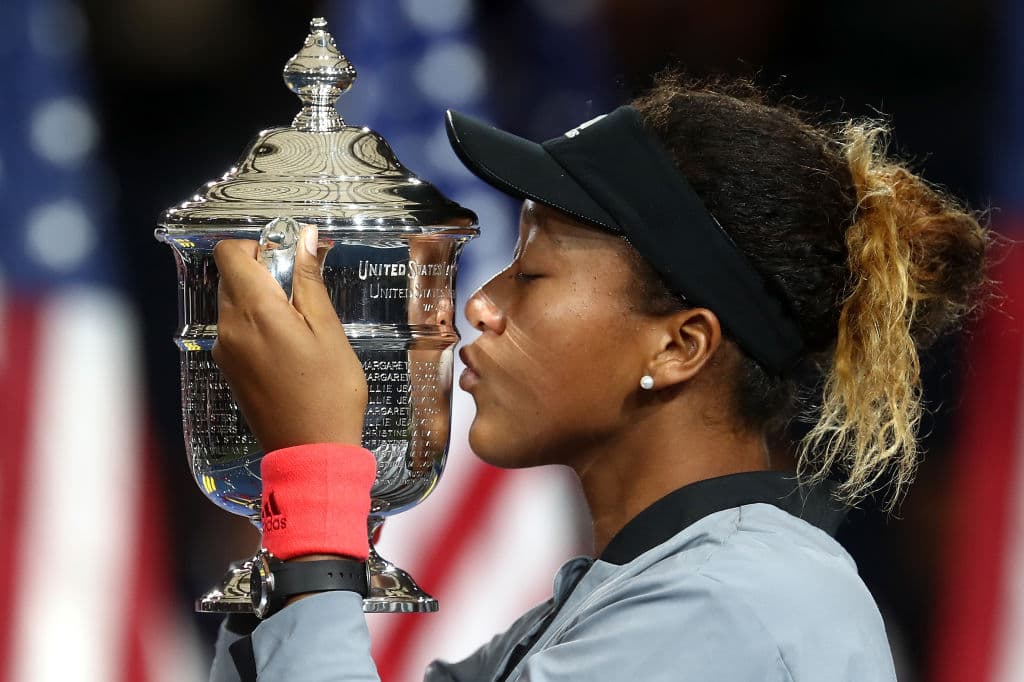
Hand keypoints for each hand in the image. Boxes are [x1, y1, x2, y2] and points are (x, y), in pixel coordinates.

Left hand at [212, 225, 367, 451]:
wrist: (311, 453)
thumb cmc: (329, 392)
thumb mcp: (328, 330)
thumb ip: (308, 281)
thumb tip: (303, 238)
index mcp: (253, 312)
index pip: (229, 253)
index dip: (258, 246)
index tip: (288, 260)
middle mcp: (228, 328)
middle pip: (231, 277)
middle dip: (263, 273)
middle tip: (302, 295)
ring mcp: (225, 351)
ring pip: (233, 304)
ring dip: (261, 300)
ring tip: (300, 326)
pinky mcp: (229, 370)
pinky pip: (236, 330)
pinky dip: (257, 325)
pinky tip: (289, 349)